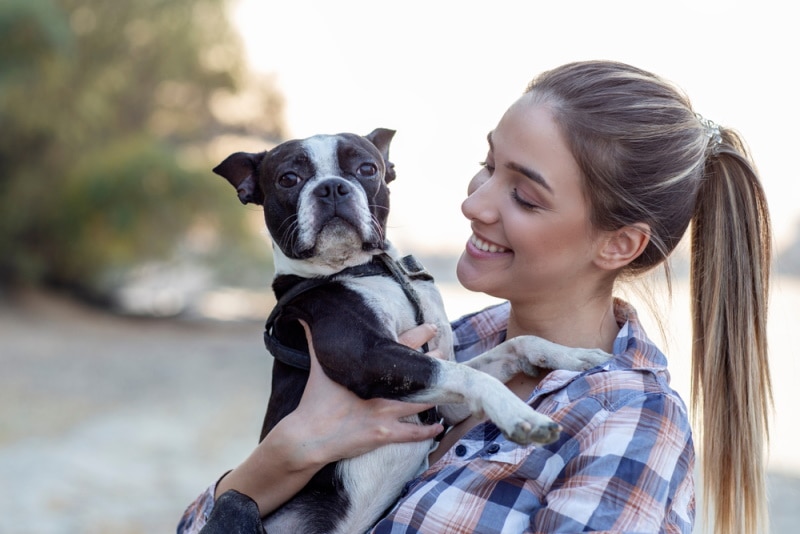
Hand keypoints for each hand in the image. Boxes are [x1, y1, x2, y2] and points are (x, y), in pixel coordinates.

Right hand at [283, 321, 443, 464]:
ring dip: (437, 394)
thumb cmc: (314, 399)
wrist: (309, 434)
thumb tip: (304, 317)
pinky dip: (428, 431)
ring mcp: (385, 413)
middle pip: (418, 373)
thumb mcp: (317, 365)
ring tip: (451, 388)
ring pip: (421, 402)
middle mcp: (382, 390)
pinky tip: (439, 426)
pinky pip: (413, 434)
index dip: (420, 334)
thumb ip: (315, 340)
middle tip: (447, 356)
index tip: (433, 327)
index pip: (402, 346)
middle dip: (434, 363)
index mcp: (370, 370)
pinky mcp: (384, 434)